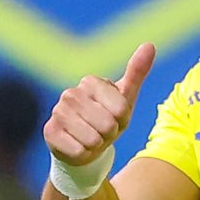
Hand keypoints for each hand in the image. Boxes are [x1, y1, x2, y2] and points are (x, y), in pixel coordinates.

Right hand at [45, 43, 155, 166]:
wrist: (85, 145)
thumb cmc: (108, 119)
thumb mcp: (126, 98)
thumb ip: (137, 71)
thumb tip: (149, 45)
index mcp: (90, 82)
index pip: (121, 108)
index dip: (122, 119)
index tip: (114, 117)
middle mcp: (70, 93)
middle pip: (107, 125)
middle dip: (109, 133)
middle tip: (102, 131)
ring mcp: (57, 112)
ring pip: (93, 139)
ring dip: (96, 145)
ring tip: (91, 138)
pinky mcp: (49, 132)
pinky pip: (78, 151)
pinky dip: (83, 154)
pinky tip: (78, 146)